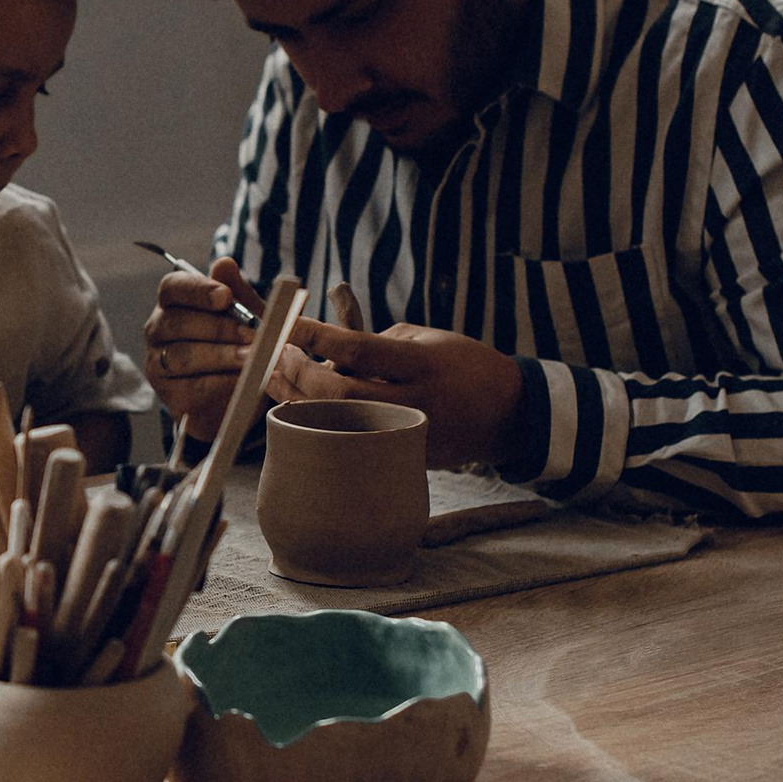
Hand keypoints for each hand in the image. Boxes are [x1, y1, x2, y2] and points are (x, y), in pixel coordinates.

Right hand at [142, 255, 259, 440]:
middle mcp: (158, 329)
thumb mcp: (249, 315)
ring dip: (221, 356)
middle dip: (218, 328)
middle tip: (252, 335)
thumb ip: (239, 291)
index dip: (198, 290)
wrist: (244, 391)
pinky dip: (220, 384)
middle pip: (177, 322)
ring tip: (252, 359)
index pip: (173, 287)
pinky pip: (191, 387)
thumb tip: (225, 263)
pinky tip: (242, 382)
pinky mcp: (168, 394)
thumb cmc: (242, 342)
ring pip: (183, 355)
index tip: (226, 297)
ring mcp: (158, 362)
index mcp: (174, 301)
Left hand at [270, 320, 524, 470]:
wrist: (507, 412)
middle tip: (279, 352)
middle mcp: (416, 402)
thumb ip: (378, 342)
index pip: (360, 350)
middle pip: (341, 393)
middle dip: (300, 372)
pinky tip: (298, 405)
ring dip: (298, 398)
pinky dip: (320, 423)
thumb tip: (323, 349)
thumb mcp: (428, 339)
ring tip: (275, 376)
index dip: (317, 337)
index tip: (286, 323)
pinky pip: (351, 442)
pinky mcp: (404, 458)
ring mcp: (409, 435)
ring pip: (339, 423)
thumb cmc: (462, 365)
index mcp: (423, 364)